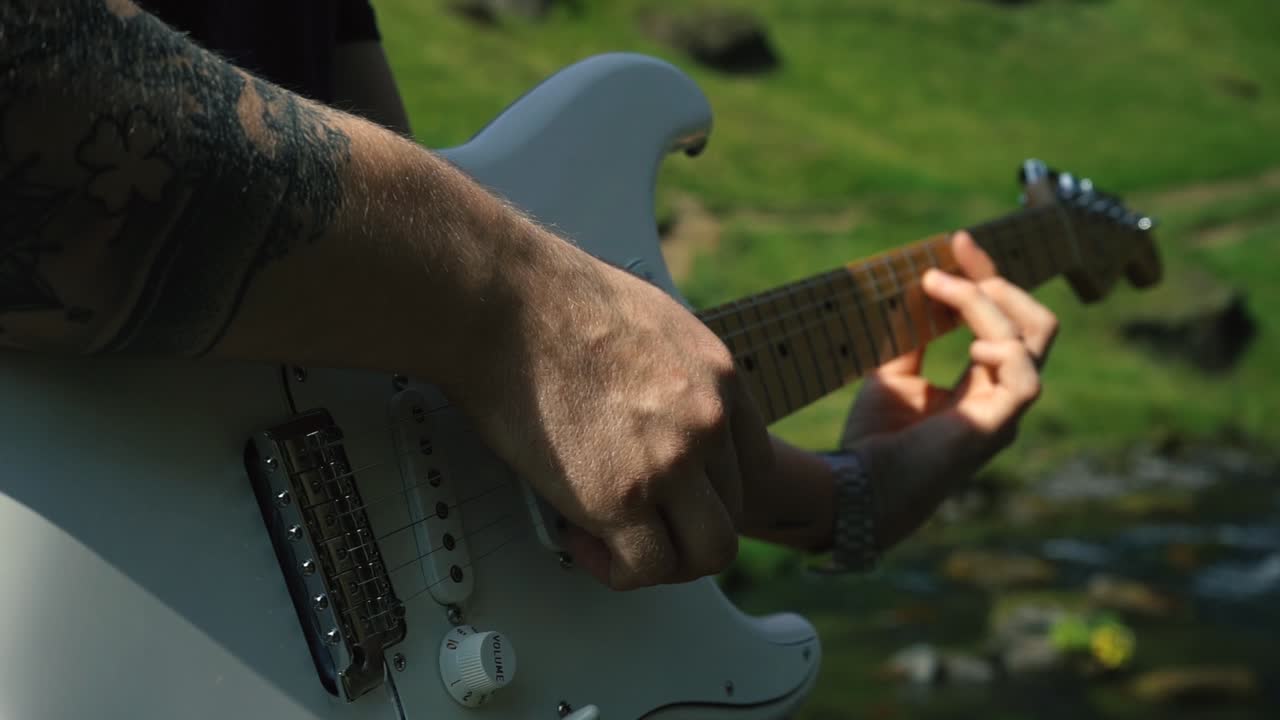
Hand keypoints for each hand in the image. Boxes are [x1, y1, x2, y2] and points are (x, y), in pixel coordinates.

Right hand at [455, 243, 772, 589]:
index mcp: (720, 376)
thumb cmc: (551, 303)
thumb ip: (672, 374)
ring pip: (707, 552)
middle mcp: (708, 422)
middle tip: (637, 521)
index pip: (751, 464)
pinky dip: (618, 570)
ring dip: (664, 560)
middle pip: (732, 511)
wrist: (505, 303)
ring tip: (616, 543)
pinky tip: (584, 541)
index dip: (710, 490)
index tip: (675, 496)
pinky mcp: (623, 498)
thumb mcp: (650, 321)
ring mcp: (672, 463)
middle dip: (682, 525)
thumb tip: (651, 410)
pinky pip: (647, 568)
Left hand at [840, 232, 1056, 546]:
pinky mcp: (996, 427)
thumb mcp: (891, 375)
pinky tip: (970, 343)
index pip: (1003, 321)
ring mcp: (1004, 413)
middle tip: (951, 260)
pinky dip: (1005, 350)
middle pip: (1034, 323)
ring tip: (938, 289)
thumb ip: (910, 337)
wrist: (858, 489)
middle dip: (997, 281)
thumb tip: (913, 289)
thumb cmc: (875, 442)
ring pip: (1033, 338)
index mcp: (981, 386)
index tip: (957, 242)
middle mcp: (1001, 397)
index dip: (987, 278)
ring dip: (986, 303)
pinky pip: (1026, 380)